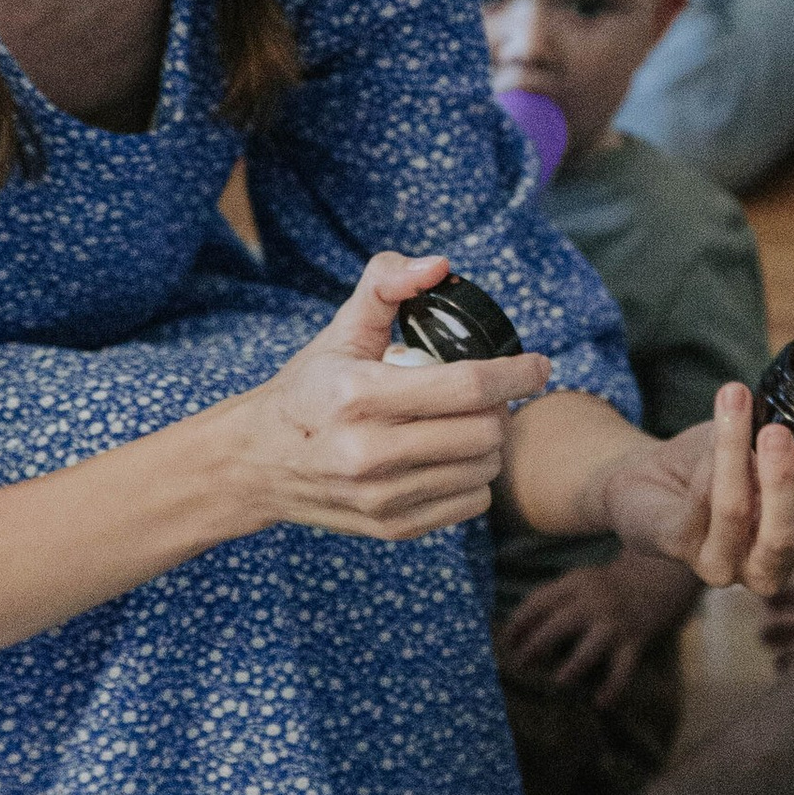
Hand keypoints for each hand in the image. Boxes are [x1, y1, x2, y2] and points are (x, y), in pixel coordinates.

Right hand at [228, 252, 547, 537]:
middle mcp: (369, 452)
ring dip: (491, 444)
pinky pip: (469, 505)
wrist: (256, 462)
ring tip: (470, 424)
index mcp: (359, 394)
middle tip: (491, 395)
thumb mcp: (340, 330)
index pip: (467, 385)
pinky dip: (474, 479)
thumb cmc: (309, 389)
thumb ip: (387, 284)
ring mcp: (381, 496)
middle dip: (501, 408)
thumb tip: (439, 266)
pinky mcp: (391, 528)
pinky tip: (451, 459)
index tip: (538, 365)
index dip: (515, 373)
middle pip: (485, 432)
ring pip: (484, 471)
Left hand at [499, 545, 695, 707]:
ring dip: (573, 666)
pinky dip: (613, 688)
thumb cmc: (612, 583)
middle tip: (521, 663)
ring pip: (591, 647)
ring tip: (559, 682)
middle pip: (559, 624)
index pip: (540, 601)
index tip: (505, 641)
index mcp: (577, 582)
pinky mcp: (636, 640)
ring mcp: (616, 622)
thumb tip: (518, 629)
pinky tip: (601, 703)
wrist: (663, 572)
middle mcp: (595, 601)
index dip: (519, 621)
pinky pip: (623, 668)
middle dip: (536, 645)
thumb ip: (555, 598)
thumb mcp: (582, 579)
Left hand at [605, 381, 793, 594]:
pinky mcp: (680, 548)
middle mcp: (772, 562)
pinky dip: (706, 458)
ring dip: (735, 455)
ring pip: (735, 513)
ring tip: (735, 402)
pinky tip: (714, 425)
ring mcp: (725, 564)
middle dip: (782, 481)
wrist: (653, 478)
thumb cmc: (724, 463)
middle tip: (777, 432)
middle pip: (787, 536)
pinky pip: (697, 502)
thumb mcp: (767, 447)